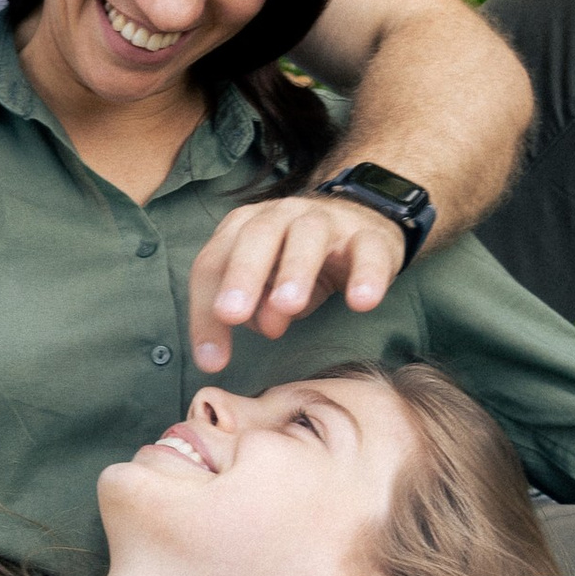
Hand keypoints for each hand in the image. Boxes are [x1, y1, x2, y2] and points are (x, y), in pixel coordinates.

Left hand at [186, 192, 405, 372]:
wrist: (361, 225)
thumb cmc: (297, 261)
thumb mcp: (267, 286)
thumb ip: (256, 308)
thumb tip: (263, 326)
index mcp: (244, 227)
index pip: (215, 263)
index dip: (205, 309)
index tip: (210, 359)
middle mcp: (281, 216)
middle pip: (256, 236)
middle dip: (241, 275)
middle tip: (231, 314)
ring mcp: (326, 221)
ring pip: (308, 235)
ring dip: (295, 270)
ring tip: (289, 307)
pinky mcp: (369, 236)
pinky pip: (368, 250)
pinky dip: (366, 274)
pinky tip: (361, 302)